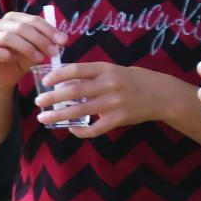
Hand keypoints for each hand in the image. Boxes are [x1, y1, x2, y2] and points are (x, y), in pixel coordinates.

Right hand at [0, 10, 60, 88]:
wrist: (4, 75)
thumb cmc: (21, 58)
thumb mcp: (37, 48)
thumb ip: (47, 41)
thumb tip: (62, 39)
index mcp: (14, 19)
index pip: (33, 20)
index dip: (49, 30)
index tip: (63, 41)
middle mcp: (0, 24)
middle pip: (22, 27)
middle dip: (41, 40)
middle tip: (54, 52)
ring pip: (9, 37)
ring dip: (28, 48)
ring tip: (40, 58)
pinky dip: (7, 55)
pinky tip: (15, 60)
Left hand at [38, 61, 169, 135]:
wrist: (163, 95)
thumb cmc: (134, 80)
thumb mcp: (114, 71)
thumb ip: (93, 75)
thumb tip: (64, 81)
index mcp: (106, 69)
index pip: (76, 69)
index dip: (57, 75)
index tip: (45, 81)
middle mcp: (108, 85)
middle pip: (73, 91)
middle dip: (52, 97)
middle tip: (38, 101)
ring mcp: (113, 103)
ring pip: (79, 110)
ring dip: (57, 115)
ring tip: (43, 117)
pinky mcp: (118, 119)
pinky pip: (94, 128)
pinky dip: (80, 131)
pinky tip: (71, 129)